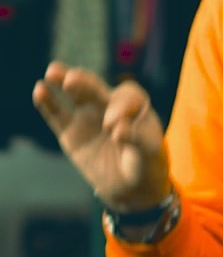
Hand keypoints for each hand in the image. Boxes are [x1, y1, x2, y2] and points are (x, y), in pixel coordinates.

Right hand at [32, 61, 170, 211]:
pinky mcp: (71, 132)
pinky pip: (58, 115)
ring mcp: (88, 115)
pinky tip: (39, 90)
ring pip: (74, 95)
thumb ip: (136, 138)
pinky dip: (48, 103)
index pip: (126, 97)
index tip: (113, 126)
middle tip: (72, 79)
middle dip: (84, 81)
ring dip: (62, 81)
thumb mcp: (149, 151)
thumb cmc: (145, 161)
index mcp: (134, 103)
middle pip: (96, 87)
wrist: (131, 184)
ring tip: (52, 72)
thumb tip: (118, 131)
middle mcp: (109, 103)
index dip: (119, 107)